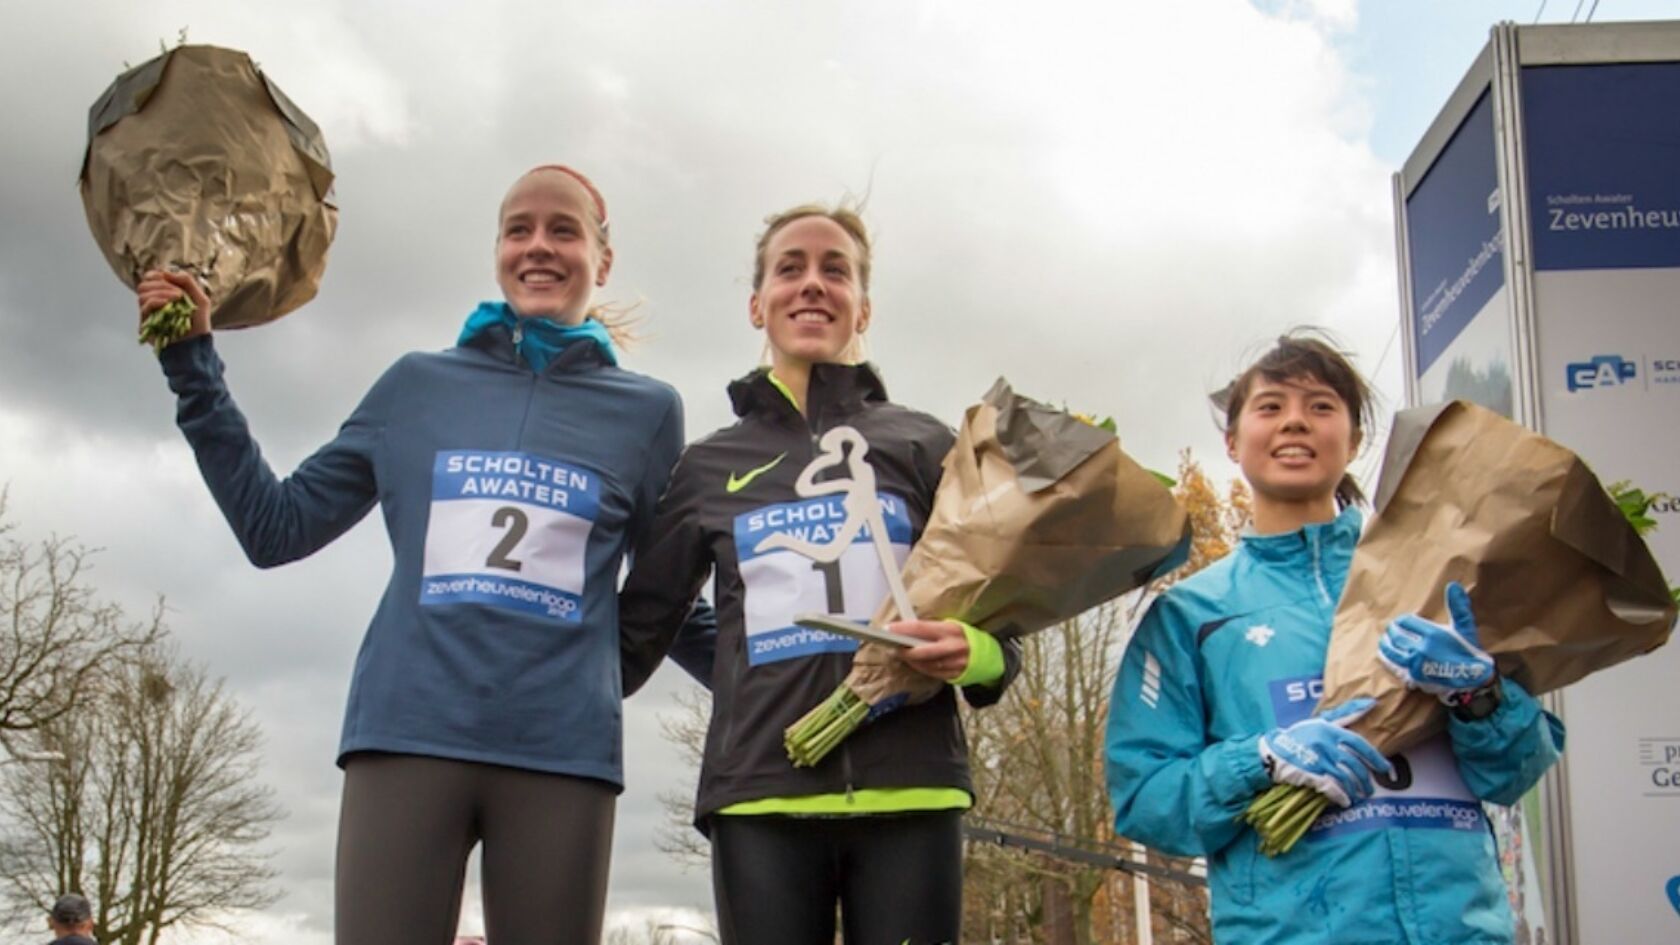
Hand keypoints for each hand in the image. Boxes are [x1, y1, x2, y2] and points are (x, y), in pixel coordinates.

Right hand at [136, 269, 212, 343]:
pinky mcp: (145, 323)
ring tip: (177, 298)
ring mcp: (148, 313)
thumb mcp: (200, 299)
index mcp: (163, 295)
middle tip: (178, 293)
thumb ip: (187, 281)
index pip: (150, 278)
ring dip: (161, 291)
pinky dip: (156, 300)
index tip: (170, 278)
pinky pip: (145, 306)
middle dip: (161, 284)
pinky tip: (168, 303)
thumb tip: (167, 272)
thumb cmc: (199, 323)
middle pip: (144, 285)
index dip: (157, 275)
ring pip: (143, 293)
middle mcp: (153, 303)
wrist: (197, 344)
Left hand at [893, 620, 968, 681]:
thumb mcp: (951, 626)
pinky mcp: (954, 675)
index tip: (889, 629)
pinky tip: (915, 663)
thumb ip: (932, 629)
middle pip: (922, 651)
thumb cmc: (963, 637)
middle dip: (905, 651)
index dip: (903, 629)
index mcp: (951, 630)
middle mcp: (953, 647)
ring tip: (902, 654)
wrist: (988, 655)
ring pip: (926, 664)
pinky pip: (932, 673)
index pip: (922, 628)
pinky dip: (921, 668)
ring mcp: (954, 663)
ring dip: (911, 661)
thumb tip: (907, 629)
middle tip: (894, 647)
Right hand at [1258, 698, 1394, 807]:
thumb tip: (1370, 703)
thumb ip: (1344, 715)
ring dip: (1355, 791)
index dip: (1376, 758)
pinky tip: (1344, 801)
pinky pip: (1333, 788)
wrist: (1271, 751)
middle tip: (1369, 789)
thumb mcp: (1320, 722)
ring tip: (1358, 796)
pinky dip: (1341, 797)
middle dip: (1365, 781)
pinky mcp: (1311, 775)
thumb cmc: (1299, 736)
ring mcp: (1318, 760)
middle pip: (1355, 766)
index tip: (1386, 770)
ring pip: (1346, 779)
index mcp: (1329, 730)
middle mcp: (1326, 744)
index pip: (1360, 744)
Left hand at [1378, 582, 1494, 701]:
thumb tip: (1453, 585)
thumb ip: (1458, 606)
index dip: (1403, 619)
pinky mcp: (1413, 677)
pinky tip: (1385, 656)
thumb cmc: (1468, 651)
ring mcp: (1415, 663)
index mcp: (1432, 634)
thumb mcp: (1465, 627)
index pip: (1406, 621)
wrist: (1472, 680)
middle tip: (1391, 629)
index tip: (1404, 621)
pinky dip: (1388, 660)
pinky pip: (1394, 666)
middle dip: (1392, 630)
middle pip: (1396, 635)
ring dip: (1385, 644)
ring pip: (1391, 651)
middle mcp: (1421, 648)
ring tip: (1384, 640)